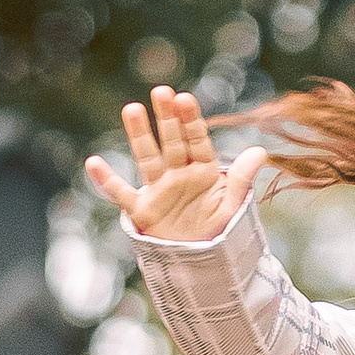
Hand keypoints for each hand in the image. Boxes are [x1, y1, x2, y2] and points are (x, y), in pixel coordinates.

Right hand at [85, 86, 265, 241]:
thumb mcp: (232, 205)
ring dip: (140, 135)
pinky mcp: (143, 210)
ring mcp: (159, 190)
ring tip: (132, 108)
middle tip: (161, 91)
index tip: (184, 98)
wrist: (202, 263)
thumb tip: (260, 152)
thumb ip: (241, 179)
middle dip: (167, 118)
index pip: (196, 140)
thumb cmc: (218, 230)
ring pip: (147, 158)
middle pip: (171, 142)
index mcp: (202, 170)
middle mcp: (178, 175)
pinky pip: (122, 194)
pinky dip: (107, 181)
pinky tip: (93, 163)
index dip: (190, 120)